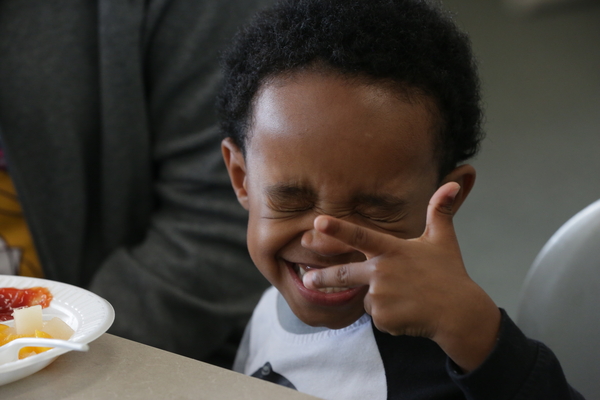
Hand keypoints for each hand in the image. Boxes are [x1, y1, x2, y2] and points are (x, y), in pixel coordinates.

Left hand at [302, 182, 500, 371]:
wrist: (460, 314)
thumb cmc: (450, 274)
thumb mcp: (443, 240)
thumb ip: (440, 211)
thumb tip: (452, 184)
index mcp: (392, 250)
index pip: (360, 236)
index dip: (337, 229)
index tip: (316, 222)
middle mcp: (382, 271)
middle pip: (343, 274)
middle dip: (322, 277)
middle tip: (308, 279)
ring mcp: (381, 296)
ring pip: (367, 297)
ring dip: (379, 298)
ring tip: (406, 297)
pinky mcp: (383, 318)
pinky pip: (377, 315)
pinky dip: (388, 315)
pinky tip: (408, 312)